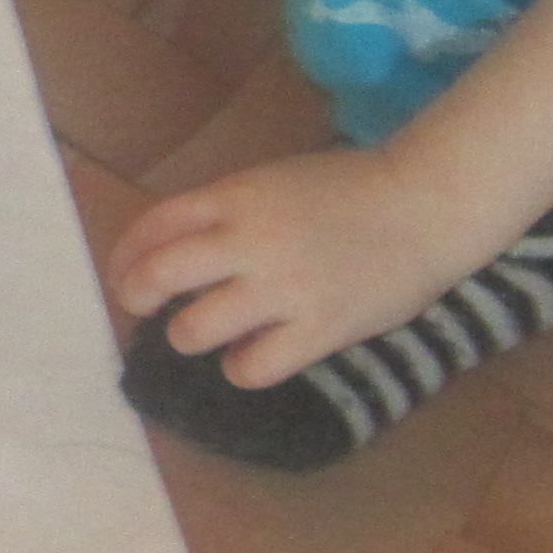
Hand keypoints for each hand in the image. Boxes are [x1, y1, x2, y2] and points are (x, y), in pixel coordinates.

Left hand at [109, 146, 498, 386]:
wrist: (427, 206)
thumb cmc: (350, 192)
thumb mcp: (272, 184)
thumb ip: (225, 215)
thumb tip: (173, 255)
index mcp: (235, 196)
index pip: (152, 227)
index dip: (124, 258)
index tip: (124, 278)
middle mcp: (249, 240)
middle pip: (158, 276)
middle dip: (137, 297)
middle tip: (145, 309)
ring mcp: (283, 287)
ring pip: (194, 329)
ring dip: (188, 335)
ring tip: (202, 333)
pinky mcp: (319, 328)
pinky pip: (252, 366)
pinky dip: (241, 367)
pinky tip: (251, 356)